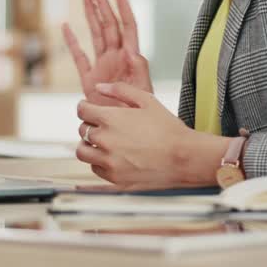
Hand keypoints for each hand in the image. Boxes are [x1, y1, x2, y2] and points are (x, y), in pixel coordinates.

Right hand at [62, 0, 152, 106]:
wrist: (128, 134)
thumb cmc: (141, 115)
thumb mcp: (142, 91)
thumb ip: (138, 72)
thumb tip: (134, 54)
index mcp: (131, 57)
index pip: (127, 24)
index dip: (122, 4)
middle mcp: (117, 58)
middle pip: (109, 23)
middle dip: (103, 2)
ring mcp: (103, 67)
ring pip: (96, 34)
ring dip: (91, 14)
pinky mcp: (90, 80)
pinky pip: (79, 57)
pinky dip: (72, 42)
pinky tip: (66, 26)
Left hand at [75, 83, 227, 189]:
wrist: (184, 158)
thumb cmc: (169, 128)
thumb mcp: (147, 100)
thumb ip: (120, 90)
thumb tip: (99, 87)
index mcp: (110, 119)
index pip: (82, 111)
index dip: (85, 107)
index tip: (90, 109)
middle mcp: (105, 141)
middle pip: (82, 130)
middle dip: (90, 125)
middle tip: (103, 126)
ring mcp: (108, 162)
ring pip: (83, 152)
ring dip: (88, 145)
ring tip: (101, 144)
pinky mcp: (114, 179)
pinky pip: (95, 169)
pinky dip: (99, 162)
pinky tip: (112, 157)